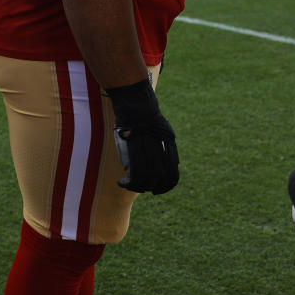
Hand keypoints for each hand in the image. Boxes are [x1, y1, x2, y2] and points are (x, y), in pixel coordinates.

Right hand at [107, 78, 178, 194]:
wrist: (134, 105)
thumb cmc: (145, 116)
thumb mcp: (163, 130)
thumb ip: (167, 147)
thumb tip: (173, 164)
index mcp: (169, 146)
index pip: (173, 175)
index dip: (167, 186)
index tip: (158, 189)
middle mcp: (161, 150)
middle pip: (161, 179)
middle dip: (153, 188)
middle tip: (144, 188)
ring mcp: (148, 149)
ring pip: (148, 179)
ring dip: (138, 187)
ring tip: (128, 184)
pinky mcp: (133, 149)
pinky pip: (133, 173)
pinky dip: (128, 182)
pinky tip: (122, 181)